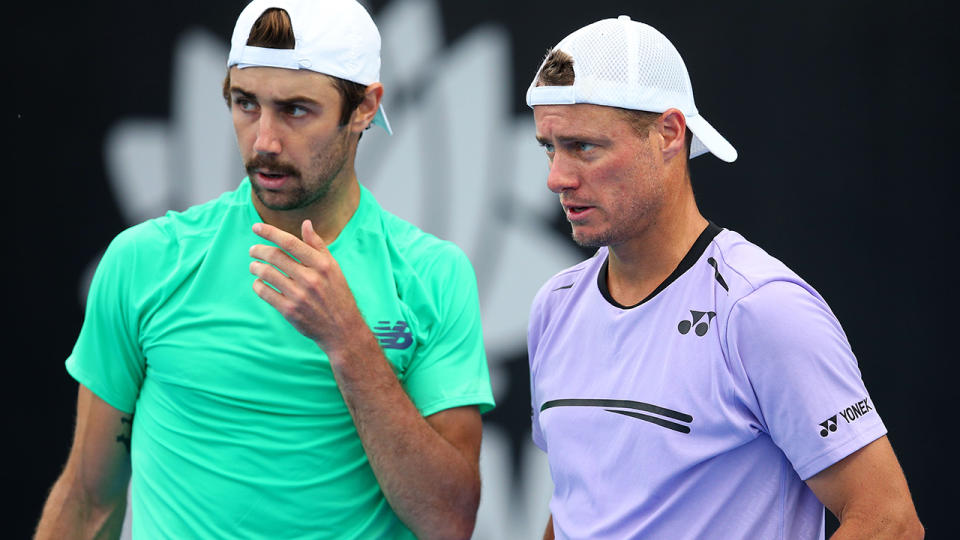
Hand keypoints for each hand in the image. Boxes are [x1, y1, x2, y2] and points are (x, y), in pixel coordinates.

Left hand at [249, 220, 364, 350]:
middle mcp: (311, 278)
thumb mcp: (334, 268)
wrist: (342, 329)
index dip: (270, 232)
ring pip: (267, 274)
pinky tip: (258, 283)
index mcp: (322, 264)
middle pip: (275, 256)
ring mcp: (299, 296)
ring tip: (253, 266)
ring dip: (255, 267)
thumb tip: (306, 223)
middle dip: (258, 250)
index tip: (256, 227)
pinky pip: (265, 293)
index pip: (290, 242)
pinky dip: (257, 285)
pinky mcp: (290, 311)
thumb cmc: (337, 294)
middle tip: (252, 250)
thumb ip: (318, 246)